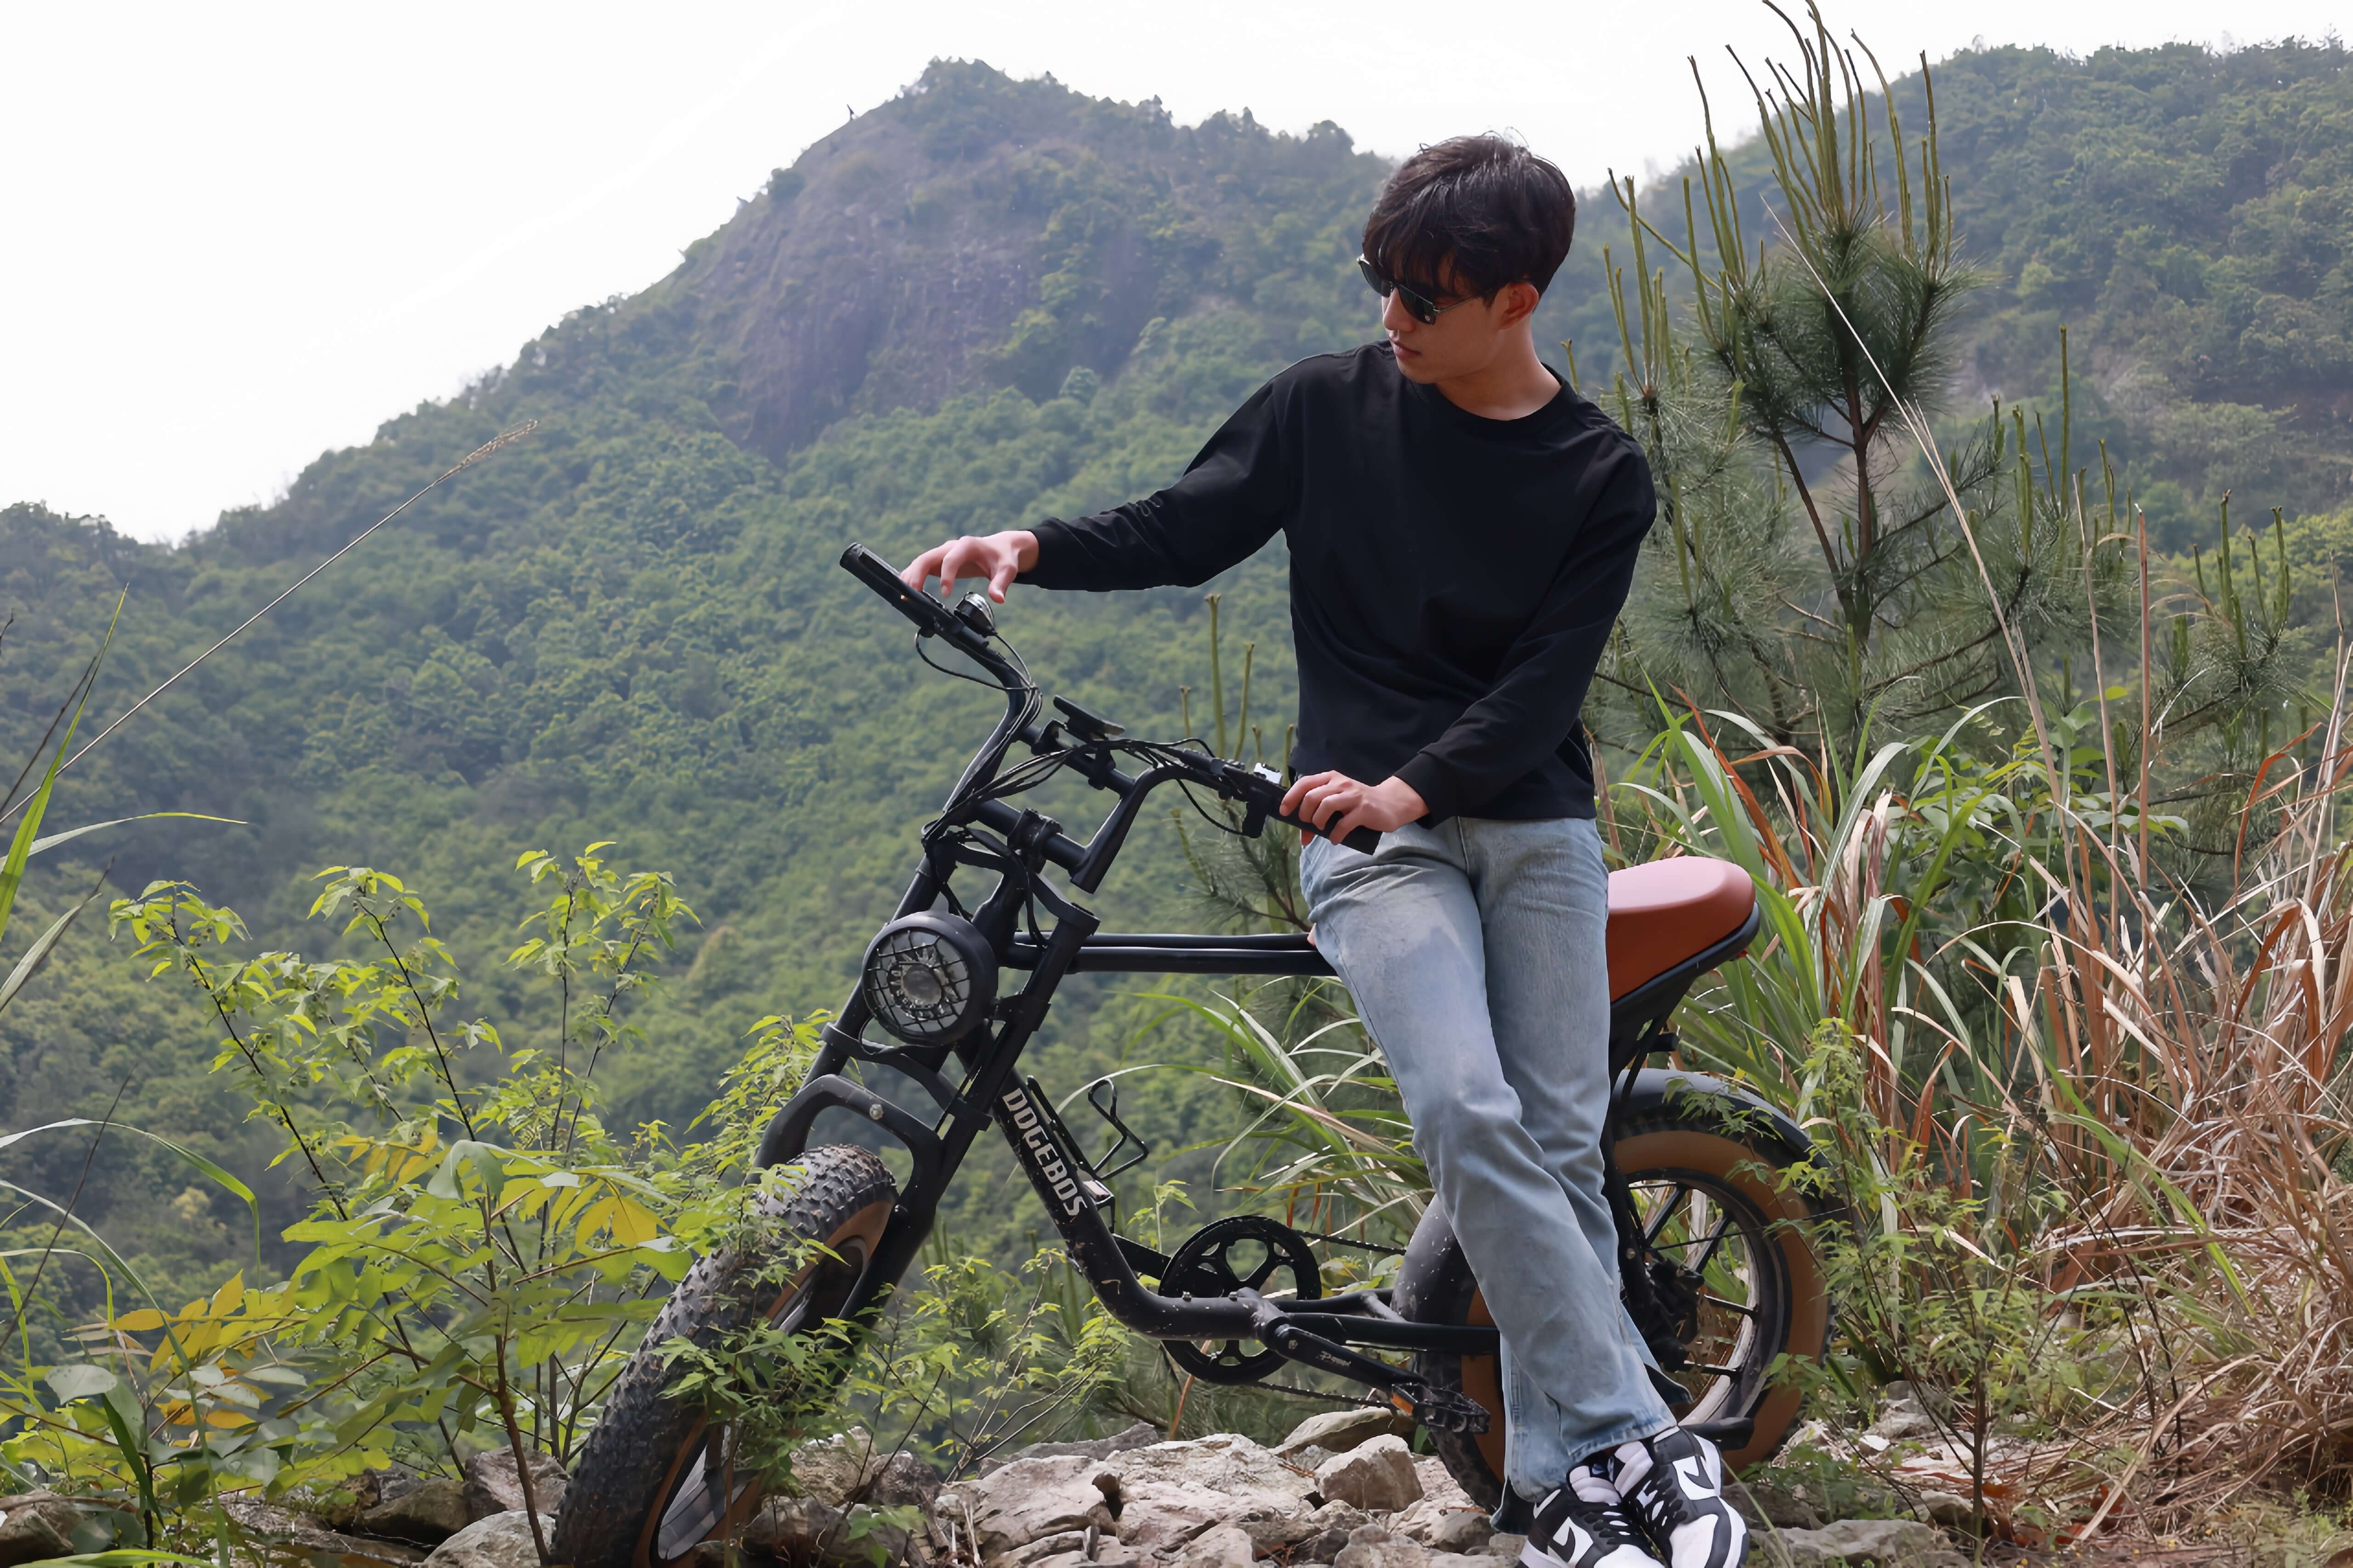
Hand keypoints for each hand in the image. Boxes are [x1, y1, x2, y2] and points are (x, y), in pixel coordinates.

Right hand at [901, 530, 1038, 602]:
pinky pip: (923, 566)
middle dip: (917, 574)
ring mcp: (943, 553)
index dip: (946, 575)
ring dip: (911, 577)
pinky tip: (906, 590)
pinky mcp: (940, 561)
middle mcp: (951, 546)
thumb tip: (998, 599)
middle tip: (912, 594)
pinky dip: (913, 577)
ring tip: (905, 595)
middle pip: (927, 557)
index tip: (945, 594)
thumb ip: (1001, 583)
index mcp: (967, 545)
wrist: (1000, 548)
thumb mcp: (1007, 570)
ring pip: (921, 561)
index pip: (951, 559)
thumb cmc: (1004, 558)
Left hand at [1279, 771, 1426, 845]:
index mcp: (1331, 778)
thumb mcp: (1339, 801)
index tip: (1284, 811)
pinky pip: (1343, 823)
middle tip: (1308, 823)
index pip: (1304, 783)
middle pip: (1312, 796)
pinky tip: (1335, 839)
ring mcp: (1353, 796)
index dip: (1291, 797)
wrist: (1390, 803)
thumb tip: (1303, 834)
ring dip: (1318, 821)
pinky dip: (1335, 834)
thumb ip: (1321, 812)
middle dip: (1304, 813)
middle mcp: (1340, 784)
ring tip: (1321, 829)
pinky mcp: (1364, 810)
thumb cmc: (1358, 804)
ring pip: (1326, 806)